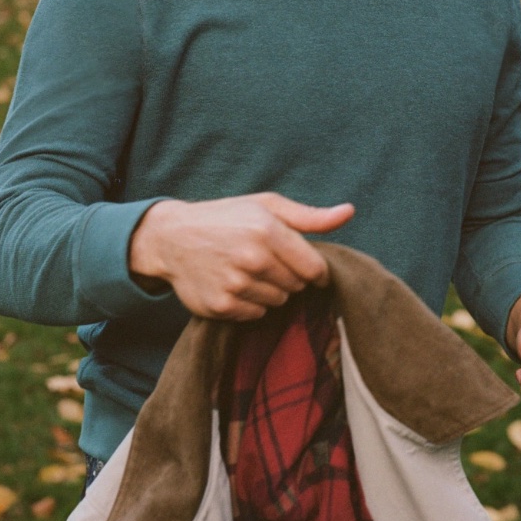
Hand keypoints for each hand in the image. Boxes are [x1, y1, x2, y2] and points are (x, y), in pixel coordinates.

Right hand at [129, 192, 353, 320]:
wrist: (172, 238)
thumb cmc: (226, 217)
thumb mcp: (266, 206)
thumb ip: (310, 215)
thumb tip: (348, 212)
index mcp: (268, 230)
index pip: (315, 269)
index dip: (313, 269)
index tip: (304, 264)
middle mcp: (252, 259)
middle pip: (297, 286)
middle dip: (289, 276)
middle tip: (267, 260)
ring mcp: (235, 285)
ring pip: (278, 302)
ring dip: (270, 290)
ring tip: (249, 270)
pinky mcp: (222, 306)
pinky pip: (256, 314)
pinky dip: (251, 303)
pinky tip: (235, 284)